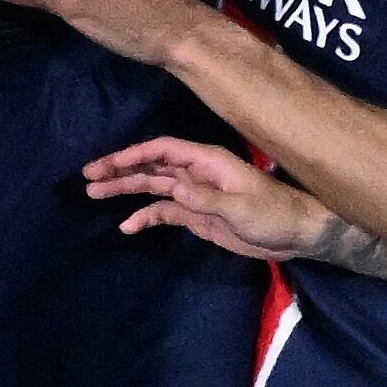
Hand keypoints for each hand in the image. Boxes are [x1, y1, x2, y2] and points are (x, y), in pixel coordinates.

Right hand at [83, 136, 339, 263]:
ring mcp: (195, 194)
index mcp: (207, 162)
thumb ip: (205, 197)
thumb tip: (171, 187)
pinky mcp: (198, 215)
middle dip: (120, 169)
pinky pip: (165, 212)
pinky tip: (126, 226)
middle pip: (152, 166)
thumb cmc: (274, 214)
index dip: (135, 154)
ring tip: (95, 194)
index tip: (109, 163)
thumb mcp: (241, 207)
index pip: (164, 150)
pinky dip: (145, 217)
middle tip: (89, 177)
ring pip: (153, 187)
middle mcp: (196, 173)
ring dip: (126, 189)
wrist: (297, 236)